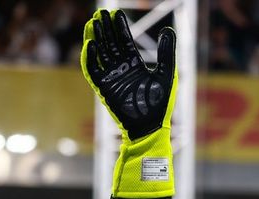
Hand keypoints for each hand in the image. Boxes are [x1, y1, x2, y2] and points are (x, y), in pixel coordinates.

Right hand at [81, 9, 176, 140]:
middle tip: (101, 13)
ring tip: (94, 22)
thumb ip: (166, 53)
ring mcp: (112, 78)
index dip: (120, 27)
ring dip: (96, 38)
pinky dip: (90, 58)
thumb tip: (169, 30)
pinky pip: (93, 71)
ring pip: (100, 53)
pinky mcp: (104, 88)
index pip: (125, 41)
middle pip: (110, 44)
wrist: (151, 126)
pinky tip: (91, 45)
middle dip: (105, 28)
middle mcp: (122, 69)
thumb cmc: (160, 104)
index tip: (116, 13)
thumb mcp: (166, 74)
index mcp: (135, 65)